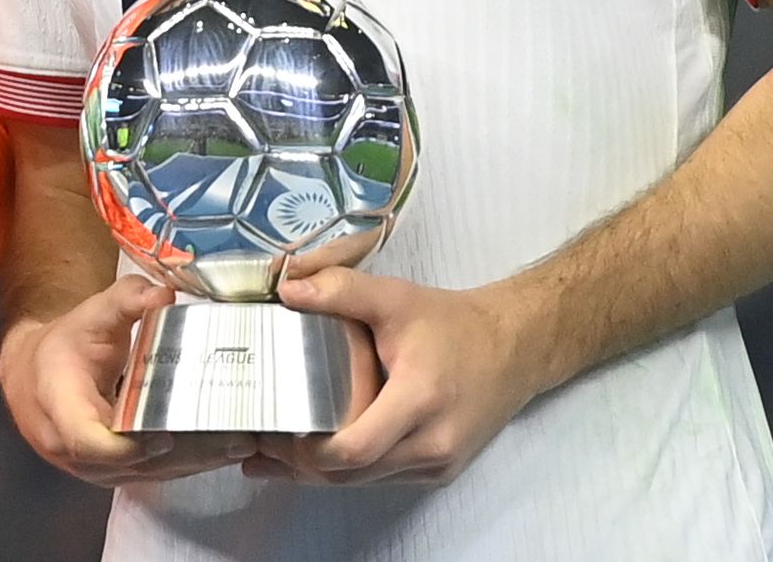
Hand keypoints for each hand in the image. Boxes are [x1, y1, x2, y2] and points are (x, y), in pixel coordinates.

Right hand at [0, 273, 257, 485]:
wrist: (35, 380)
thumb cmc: (64, 345)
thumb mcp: (89, 316)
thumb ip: (124, 301)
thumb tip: (163, 294)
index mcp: (60, 409)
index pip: (88, 441)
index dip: (125, 446)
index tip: (164, 438)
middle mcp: (74, 451)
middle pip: (134, 463)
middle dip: (187, 455)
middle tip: (236, 439)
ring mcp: (96, 469)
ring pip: (149, 473)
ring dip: (196, 464)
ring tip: (243, 445)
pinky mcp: (116, 473)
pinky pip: (154, 473)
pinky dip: (189, 463)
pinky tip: (224, 450)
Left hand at [249, 266, 550, 487]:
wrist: (514, 348)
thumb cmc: (452, 324)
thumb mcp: (397, 298)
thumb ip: (341, 290)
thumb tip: (286, 289)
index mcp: (420, 401)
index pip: (356, 449)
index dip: (307, 451)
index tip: (272, 431)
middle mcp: (431, 443)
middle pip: (351, 475)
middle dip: (300, 466)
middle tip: (258, 444)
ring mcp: (438, 464)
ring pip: (365, 483)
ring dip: (320, 473)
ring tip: (273, 452)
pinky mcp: (440, 470)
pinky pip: (383, 478)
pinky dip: (349, 470)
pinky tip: (318, 453)